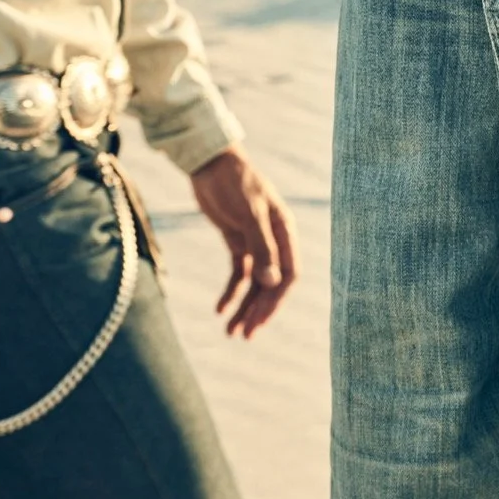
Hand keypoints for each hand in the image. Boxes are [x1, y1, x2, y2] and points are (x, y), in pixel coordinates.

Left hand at [188, 148, 297, 336]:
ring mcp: (256, 242)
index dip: (276, 300)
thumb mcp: (249, 213)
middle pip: (272, 283)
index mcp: (285, 232)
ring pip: (255, 282)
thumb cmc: (235, 182)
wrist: (210, 162)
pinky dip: (231, 291)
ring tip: (230, 331)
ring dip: (245, 306)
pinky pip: (239, 273)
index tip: (260, 321)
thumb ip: (261, 246)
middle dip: (259, 310)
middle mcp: (274, 240)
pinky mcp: (238, 241)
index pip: (288, 274)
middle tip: (244, 335)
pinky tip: (219, 309)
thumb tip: (271, 282)